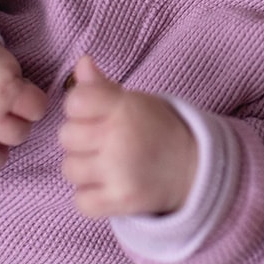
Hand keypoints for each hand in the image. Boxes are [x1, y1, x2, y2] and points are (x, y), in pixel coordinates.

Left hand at [59, 55, 196, 217]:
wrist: (196, 169)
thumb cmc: (161, 130)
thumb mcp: (138, 102)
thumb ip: (105, 86)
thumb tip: (82, 62)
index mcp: (125, 108)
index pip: (75, 101)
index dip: (80, 107)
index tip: (95, 114)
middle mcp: (120, 138)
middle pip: (66, 136)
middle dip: (80, 138)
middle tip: (103, 141)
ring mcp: (119, 171)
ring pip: (70, 168)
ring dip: (84, 168)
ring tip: (106, 164)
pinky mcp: (120, 200)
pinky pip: (81, 201)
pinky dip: (90, 197)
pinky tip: (107, 186)